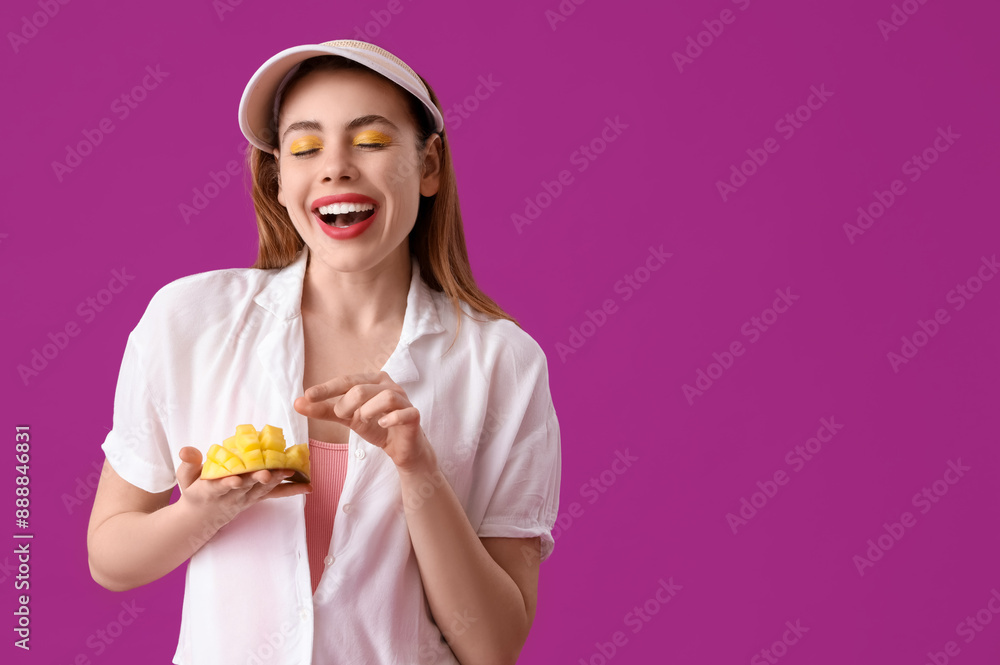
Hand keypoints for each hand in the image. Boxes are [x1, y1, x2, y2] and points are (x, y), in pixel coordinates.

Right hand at [175, 446, 312, 527]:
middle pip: (246, 487)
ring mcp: (245, 498)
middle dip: (257, 480)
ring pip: (262, 489)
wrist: (202, 518)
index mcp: (210, 490)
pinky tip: (308, 486)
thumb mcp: (185, 479)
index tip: (234, 479)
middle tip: (268, 474)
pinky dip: (290, 490)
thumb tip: (186, 450)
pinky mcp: (256, 499)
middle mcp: (231, 496)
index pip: (219, 486)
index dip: (227, 483)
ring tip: (290, 472)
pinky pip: (275, 494)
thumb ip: (187, 464)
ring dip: (276, 481)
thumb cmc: (194, 492)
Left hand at [293, 371, 436, 473]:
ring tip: (362, 420)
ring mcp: (404, 400)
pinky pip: (404, 412)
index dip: (327, 388)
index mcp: (373, 381)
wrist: (401, 448)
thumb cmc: (376, 426)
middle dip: (346, 404)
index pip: (347, 380)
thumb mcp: (347, 418)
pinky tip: (382, 425)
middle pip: (362, 388)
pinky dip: (390, 418)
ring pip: (385, 396)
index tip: (307, 396)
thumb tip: (297, 403)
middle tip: (343, 416)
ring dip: (367, 410)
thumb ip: (324, 410)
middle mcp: (389, 385)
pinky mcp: (414, 416)